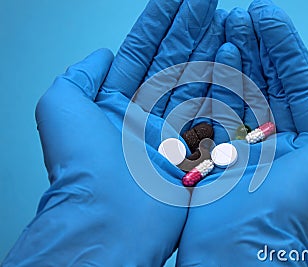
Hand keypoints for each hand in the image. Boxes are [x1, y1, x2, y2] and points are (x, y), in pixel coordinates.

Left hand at [2, 0, 223, 264]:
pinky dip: (224, 82)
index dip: (160, 22)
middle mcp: (145, 114)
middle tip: (206, 1)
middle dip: (190, 28)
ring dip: (210, 48)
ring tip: (225, 19)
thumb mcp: (61, 106)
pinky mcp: (195, 147)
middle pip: (173, 60)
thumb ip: (80, 76)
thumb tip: (101, 55)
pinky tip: (233, 56)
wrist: (109, 217)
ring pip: (196, 79)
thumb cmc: (82, 165)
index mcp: (115, 103)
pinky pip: (213, 108)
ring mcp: (173, 131)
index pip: (142, 51)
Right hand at [177, 1, 307, 265]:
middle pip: (265, 80)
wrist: (244, 243)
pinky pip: (214, 106)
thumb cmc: (297, 206)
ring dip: (235, 55)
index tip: (267, 17)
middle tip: (244, 14)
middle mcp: (275, 138)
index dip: (284, 48)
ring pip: (239, 88)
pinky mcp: (213, 146)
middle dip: (256, 45)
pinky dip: (213, 80)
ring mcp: (241, 141)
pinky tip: (214, 54)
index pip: (296, 82)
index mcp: (307, 140)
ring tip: (227, 23)